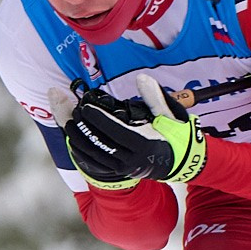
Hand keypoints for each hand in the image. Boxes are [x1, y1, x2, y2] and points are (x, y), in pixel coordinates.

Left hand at [65, 86, 205, 186]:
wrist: (181, 163)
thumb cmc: (175, 137)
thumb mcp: (169, 116)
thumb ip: (154, 97)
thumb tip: (141, 78)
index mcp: (144, 144)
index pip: (115, 131)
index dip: (98, 119)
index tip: (85, 107)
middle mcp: (132, 159)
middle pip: (100, 143)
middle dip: (83, 127)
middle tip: (73, 111)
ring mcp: (124, 168)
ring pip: (94, 154)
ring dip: (79, 139)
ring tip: (69, 122)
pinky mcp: (119, 171)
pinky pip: (95, 162)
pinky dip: (82, 150)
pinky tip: (74, 138)